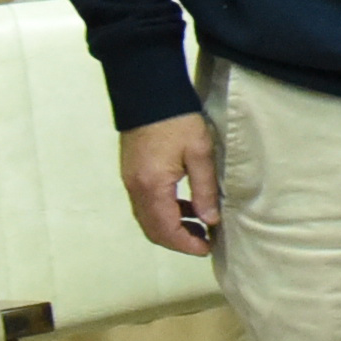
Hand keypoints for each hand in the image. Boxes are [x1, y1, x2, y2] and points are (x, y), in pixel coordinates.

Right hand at [120, 111, 218, 255]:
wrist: (148, 92)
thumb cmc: (177, 120)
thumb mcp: (199, 153)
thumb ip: (205, 189)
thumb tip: (210, 219)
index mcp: (152, 187)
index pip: (166, 230)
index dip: (186, 244)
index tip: (206, 248)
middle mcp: (135, 188)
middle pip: (153, 229)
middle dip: (177, 240)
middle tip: (204, 241)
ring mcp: (130, 180)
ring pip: (147, 218)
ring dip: (170, 227)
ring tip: (199, 224)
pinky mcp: (131, 172)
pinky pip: (145, 203)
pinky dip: (163, 211)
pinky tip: (185, 205)